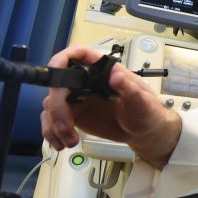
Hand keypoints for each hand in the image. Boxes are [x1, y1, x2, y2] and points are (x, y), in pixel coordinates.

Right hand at [40, 44, 181, 168]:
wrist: (144, 131)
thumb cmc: (146, 111)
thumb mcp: (142, 101)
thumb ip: (129, 88)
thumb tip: (116, 75)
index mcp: (103, 70)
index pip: (78, 55)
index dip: (61, 60)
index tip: (57, 77)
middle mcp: (86, 82)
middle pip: (58, 84)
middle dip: (57, 106)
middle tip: (65, 125)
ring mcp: (77, 98)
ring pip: (51, 104)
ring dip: (55, 124)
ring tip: (70, 139)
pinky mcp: (73, 114)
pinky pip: (52, 120)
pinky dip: (52, 133)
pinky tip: (62, 142)